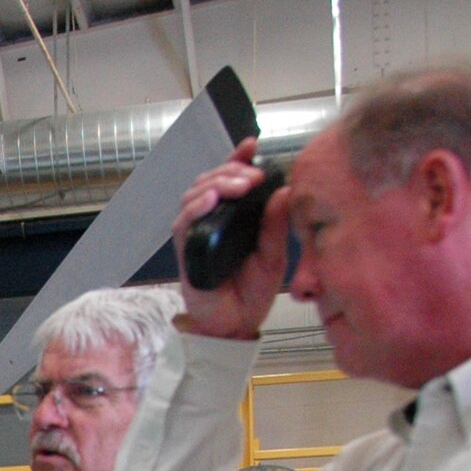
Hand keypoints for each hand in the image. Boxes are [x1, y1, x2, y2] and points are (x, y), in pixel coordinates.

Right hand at [174, 138, 293, 340]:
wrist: (236, 324)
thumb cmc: (253, 291)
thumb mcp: (275, 253)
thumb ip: (276, 224)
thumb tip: (285, 189)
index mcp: (235, 215)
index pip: (232, 178)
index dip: (238, 159)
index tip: (252, 145)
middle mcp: (213, 219)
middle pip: (211, 180)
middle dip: (231, 171)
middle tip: (252, 176)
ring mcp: (197, 233)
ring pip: (195, 194)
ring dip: (216, 183)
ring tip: (238, 185)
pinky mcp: (185, 250)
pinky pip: (184, 223)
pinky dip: (196, 207)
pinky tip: (211, 199)